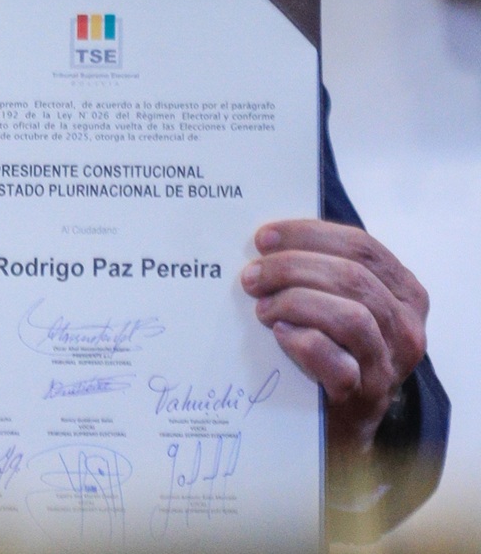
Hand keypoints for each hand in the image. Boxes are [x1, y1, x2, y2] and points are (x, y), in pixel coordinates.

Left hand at [240, 220, 427, 457]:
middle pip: (352, 277)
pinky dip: (304, 343)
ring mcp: (389, 365)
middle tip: (252, 276)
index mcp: (404, 293)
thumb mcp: (340, 302)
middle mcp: (406, 327)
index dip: (309, 235)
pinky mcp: (365, 398)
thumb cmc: (334, 348)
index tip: (263, 237)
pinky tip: (280, 335)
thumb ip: (321, 270)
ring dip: (295, 303)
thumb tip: (267, 240)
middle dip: (292, 267)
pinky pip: (338, 363)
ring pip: (350, 316)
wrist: (339, 423)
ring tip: (262, 307)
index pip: (361, 246)